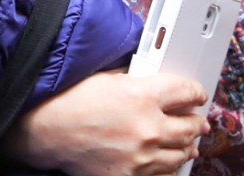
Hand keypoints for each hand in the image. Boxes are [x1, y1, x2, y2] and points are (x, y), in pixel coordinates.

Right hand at [3, 69, 209, 175]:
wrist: (46, 132)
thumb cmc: (68, 101)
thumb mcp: (104, 77)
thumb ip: (133, 79)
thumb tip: (150, 81)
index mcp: (141, 95)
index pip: (186, 92)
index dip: (196, 92)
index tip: (197, 94)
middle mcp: (148, 127)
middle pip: (191, 126)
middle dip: (196, 122)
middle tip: (196, 120)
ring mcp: (142, 155)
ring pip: (182, 153)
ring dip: (187, 145)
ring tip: (186, 142)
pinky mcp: (133, 175)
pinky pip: (164, 173)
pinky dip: (168, 165)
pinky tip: (166, 159)